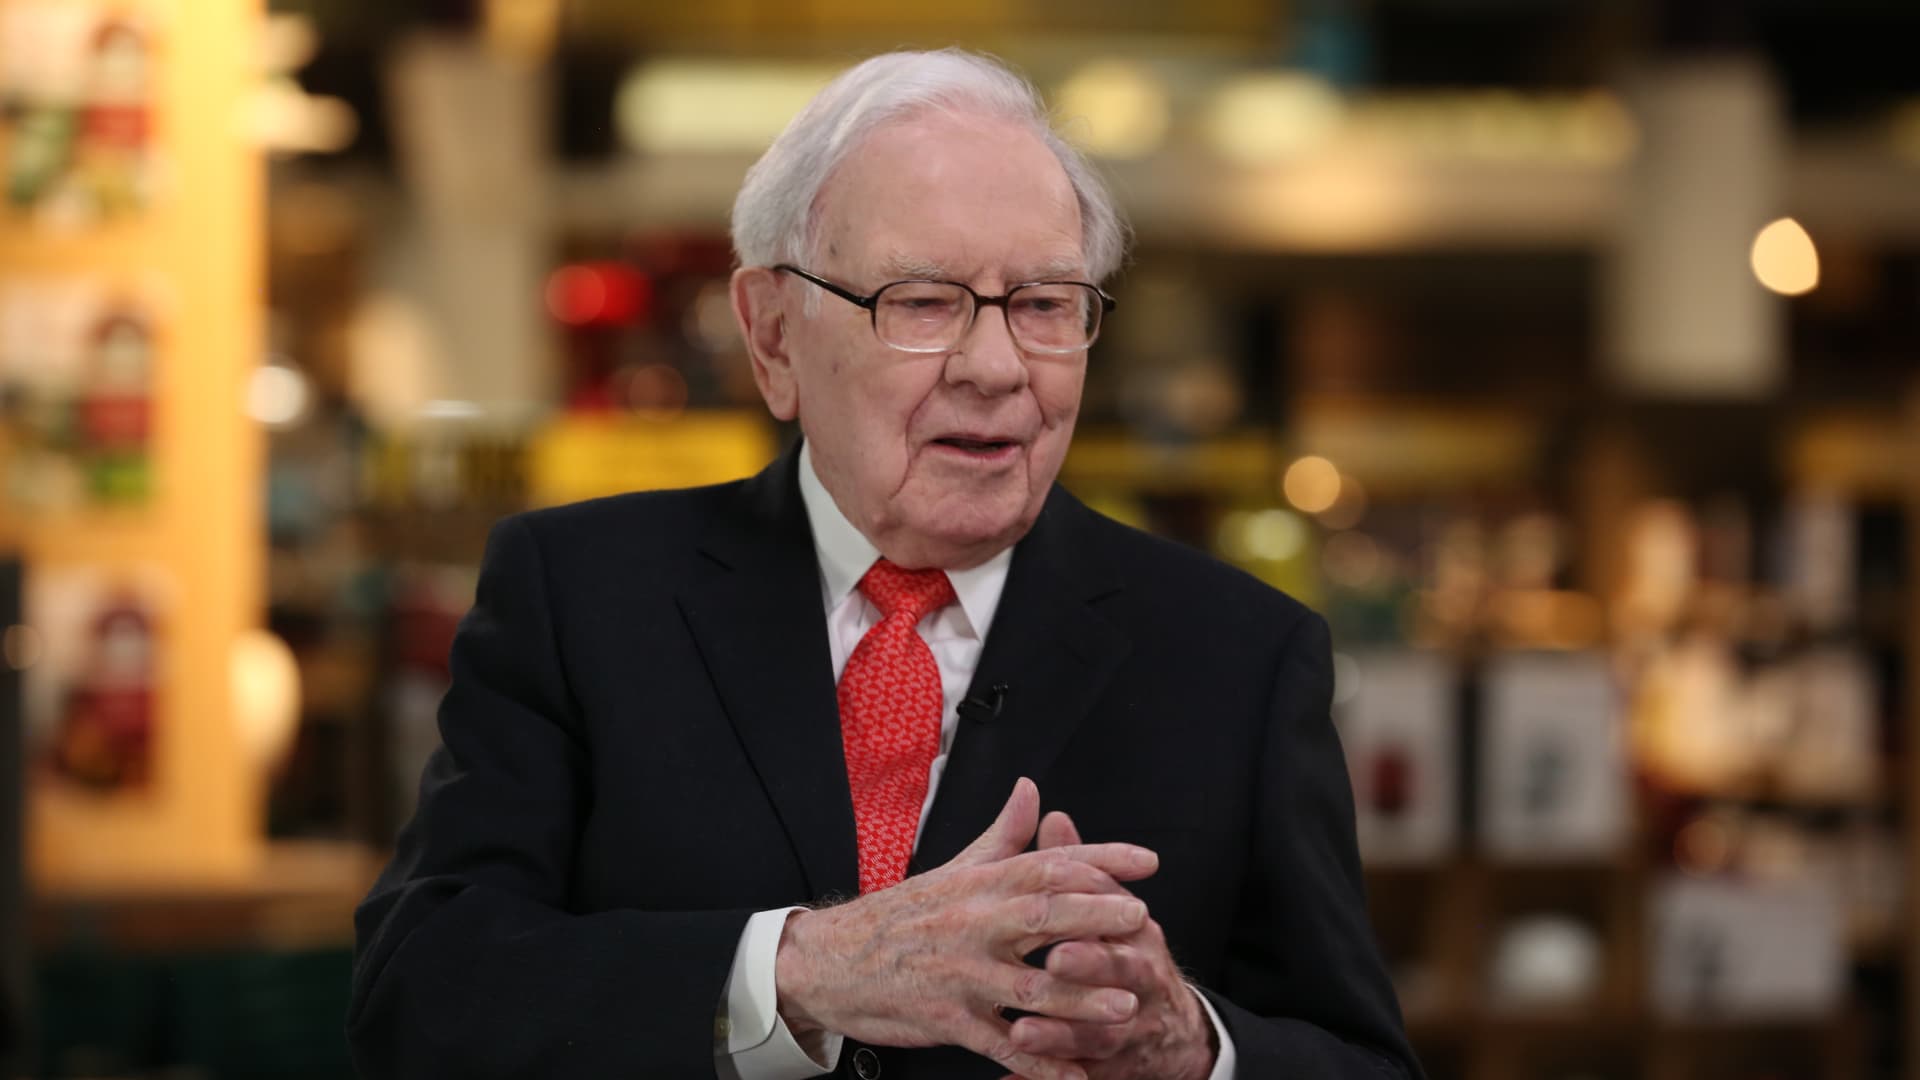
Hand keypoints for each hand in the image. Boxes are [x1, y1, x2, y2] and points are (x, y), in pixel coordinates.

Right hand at [774, 778, 1161, 1079]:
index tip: (1148, 862)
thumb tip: (1032, 789)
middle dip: (1097, 918)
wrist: (829, 962)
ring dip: (1081, 997)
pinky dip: (1040, 1063)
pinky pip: (1001, 1043)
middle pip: (1044, 916)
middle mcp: (973, 923)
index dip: (1101, 860)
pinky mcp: (948, 1018)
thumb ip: (1002, 836)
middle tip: (1142, 921)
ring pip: (1031, 986)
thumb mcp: (952, 870)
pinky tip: (1075, 1075)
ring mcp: (961, 974)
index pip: (1048, 863)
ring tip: (1126, 1004)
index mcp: (980, 884)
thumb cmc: (900, 916)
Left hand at [1001, 811, 1216, 1079]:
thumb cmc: (1128, 959)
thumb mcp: (1111, 912)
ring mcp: (1133, 1028)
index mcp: (1138, 935)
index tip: (1056, 897)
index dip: (1091, 905)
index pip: (1119, 913)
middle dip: (1090, 966)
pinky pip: (1085, 1077)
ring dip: (1062, 1033)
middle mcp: (1142, 980)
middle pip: (1123, 972)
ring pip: (1102, 1032)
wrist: (1175, 1037)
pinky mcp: (1116, 1068)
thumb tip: (1051, 816)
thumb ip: (1079, 869)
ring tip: (1021, 1033)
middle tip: (1051, 962)